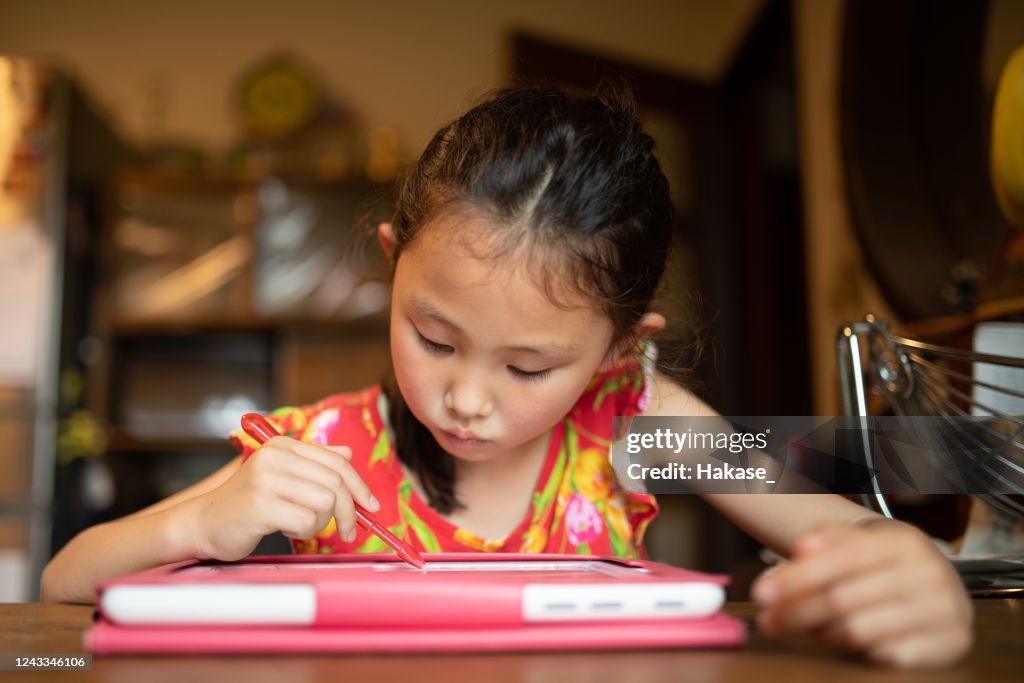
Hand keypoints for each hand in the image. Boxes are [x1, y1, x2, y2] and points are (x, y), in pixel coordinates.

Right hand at [186, 436, 380, 560]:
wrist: (204, 523)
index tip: (371, 506)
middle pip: (336, 482)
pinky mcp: (261, 504)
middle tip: (348, 531)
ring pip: (326, 501)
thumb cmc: (247, 504)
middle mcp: (276, 456)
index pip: (338, 461)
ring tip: (300, 525)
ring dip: (321, 522)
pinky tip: (286, 529)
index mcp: (284, 446)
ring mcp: (267, 479)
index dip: (360, 486)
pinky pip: (307, 520)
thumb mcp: (282, 476)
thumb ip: (313, 463)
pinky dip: (304, 531)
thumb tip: (348, 452)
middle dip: (349, 511)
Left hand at [751, 519, 972, 667]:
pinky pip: (888, 656)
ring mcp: (944, 611)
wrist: (941, 585)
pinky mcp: (951, 644)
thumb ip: (830, 542)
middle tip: (767, 620)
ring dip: (822, 632)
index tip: (762, 592)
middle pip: (843, 598)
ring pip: (861, 630)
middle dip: (796, 610)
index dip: (797, 576)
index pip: (839, 559)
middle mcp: (928, 573)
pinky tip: (843, 640)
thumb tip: (802, 548)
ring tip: (807, 627)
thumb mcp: (864, 543)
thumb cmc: (889, 565)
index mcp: (902, 541)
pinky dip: (858, 651)